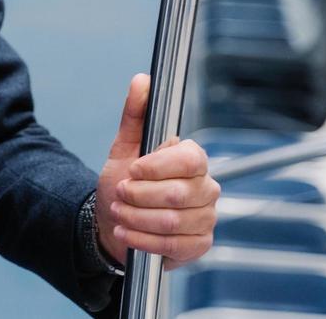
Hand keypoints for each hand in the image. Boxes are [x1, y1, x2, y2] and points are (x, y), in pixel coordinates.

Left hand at [95, 73, 218, 270]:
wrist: (118, 221)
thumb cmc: (126, 181)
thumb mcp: (124, 146)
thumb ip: (135, 114)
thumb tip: (142, 80)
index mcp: (193, 159)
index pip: (188, 159)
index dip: (156, 167)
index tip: (132, 170)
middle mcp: (206, 187)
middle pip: (177, 194)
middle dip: (139, 196)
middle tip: (120, 194)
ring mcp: (206, 217)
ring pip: (173, 222)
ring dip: (137, 218)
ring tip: (119, 213)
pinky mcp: (200, 244)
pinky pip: (174, 246)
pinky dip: (144, 241)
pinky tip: (126, 233)